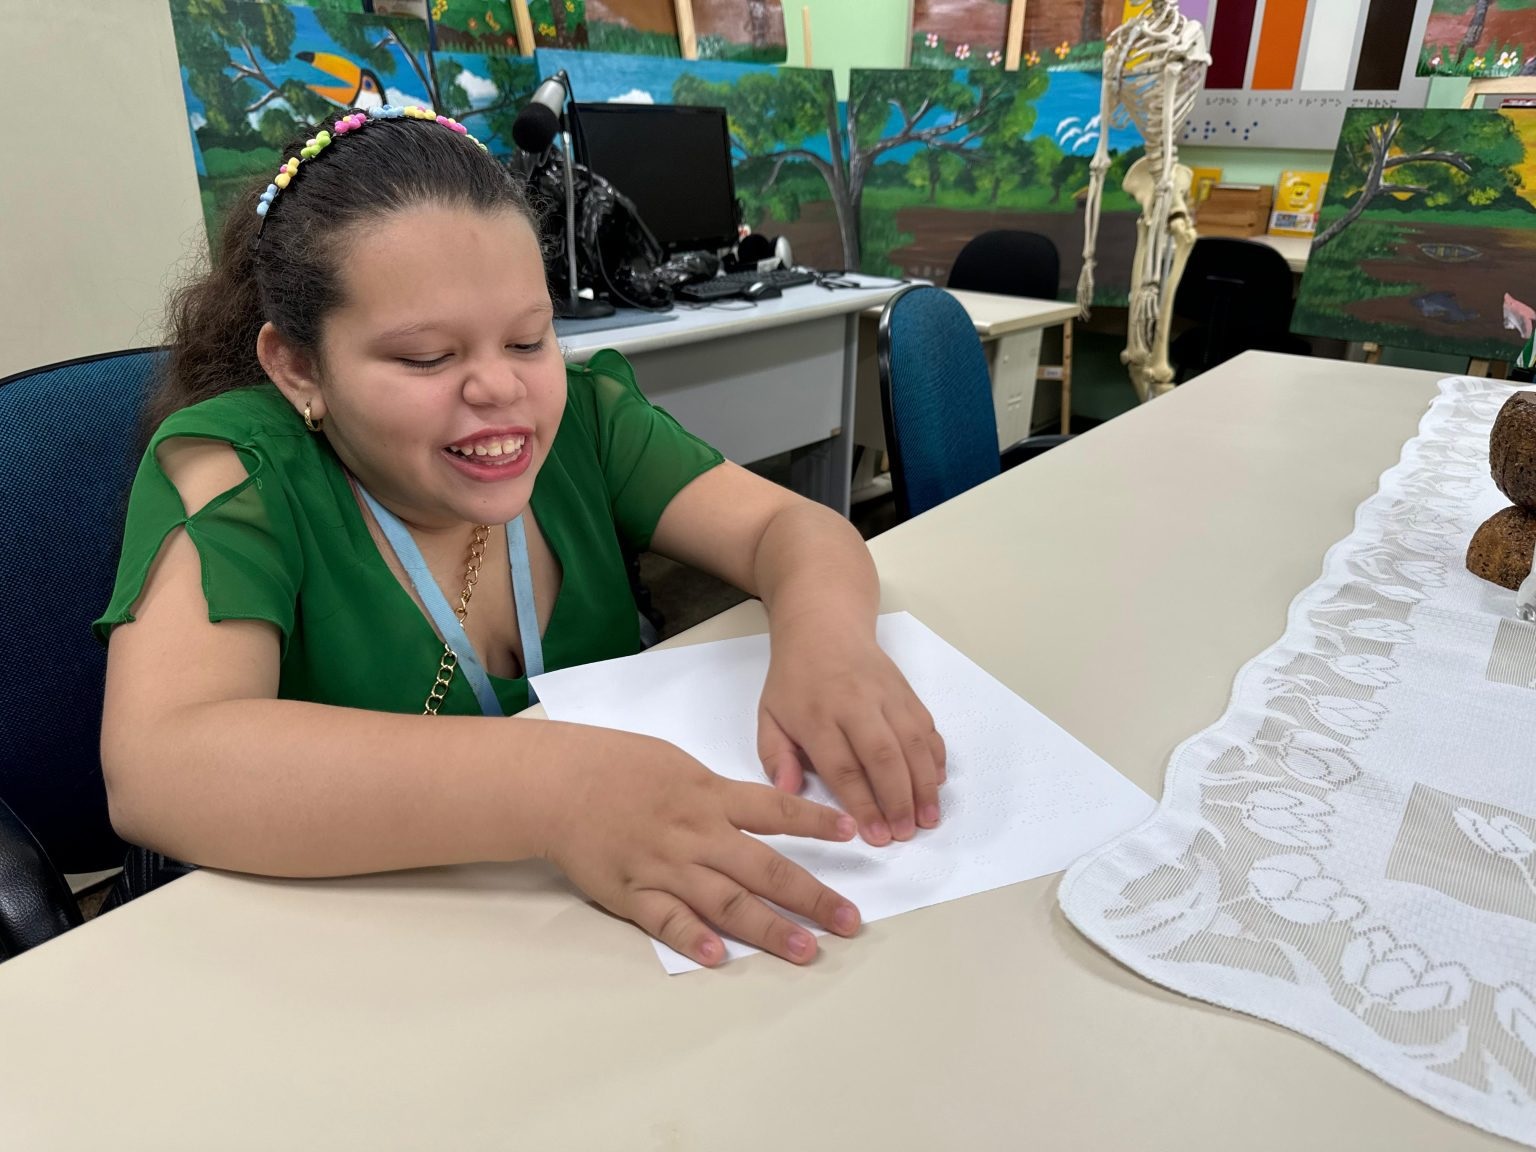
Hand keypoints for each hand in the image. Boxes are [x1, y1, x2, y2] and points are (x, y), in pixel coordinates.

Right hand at [544, 732, 860, 966]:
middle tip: (849, 920)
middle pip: (764, 869)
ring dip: (769, 928)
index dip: (815, 823)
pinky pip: (668, 920)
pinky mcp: (633, 893)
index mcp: (709, 796)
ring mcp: (665, 866)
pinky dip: (694, 939)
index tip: (853, 834)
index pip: (775, 811)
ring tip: (805, 949)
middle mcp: (696, 833)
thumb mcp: (678, 764)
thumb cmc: (618, 766)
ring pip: (726, 902)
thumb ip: (718, 794)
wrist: (559, 783)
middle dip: (811, 897)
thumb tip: (757, 813)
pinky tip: (719, 957)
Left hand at [757, 624, 945, 846]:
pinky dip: (935, 756)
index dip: (863, 804)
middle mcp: (855, 704)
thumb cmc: (794, 679)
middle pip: (883, 756)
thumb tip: (787, 792)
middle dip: (898, 799)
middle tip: (907, 833)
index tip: (876, 836)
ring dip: (923, 783)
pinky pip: (926, 726)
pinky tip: (936, 783)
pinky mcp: (905, 691)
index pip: (843, 767)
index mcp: (817, 716)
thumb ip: (775, 756)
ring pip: (912, 742)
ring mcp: (885, 695)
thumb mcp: (768, 715)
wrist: (824, 625)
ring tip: (928, 818)